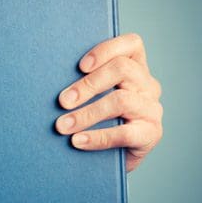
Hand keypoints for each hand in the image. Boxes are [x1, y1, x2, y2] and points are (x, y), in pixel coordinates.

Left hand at [55, 33, 162, 171]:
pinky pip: (124, 133)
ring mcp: (151, 109)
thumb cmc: (96, 120)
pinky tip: (77, 141)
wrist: (110, 159)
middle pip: (122, 70)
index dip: (106, 50)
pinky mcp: (151, 134)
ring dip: (86, 113)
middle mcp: (147, 85)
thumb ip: (83, 83)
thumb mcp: (92, 97)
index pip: (132, 44)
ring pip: (121, 101)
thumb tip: (49, 78)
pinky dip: (97, 137)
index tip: (80, 66)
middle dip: (88, 84)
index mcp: (135, 68)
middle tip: (62, 101)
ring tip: (62, 125)